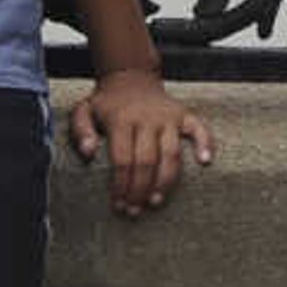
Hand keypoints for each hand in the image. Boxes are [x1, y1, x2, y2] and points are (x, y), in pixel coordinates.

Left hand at [67, 70, 214, 218]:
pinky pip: (199, 128)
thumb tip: (89, 153)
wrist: (130, 76)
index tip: (118, 203)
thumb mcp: (84, 111)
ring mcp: (168, 116)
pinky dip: (205, 143)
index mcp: (121, 119)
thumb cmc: (106, 102)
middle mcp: (147, 118)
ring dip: (165, 181)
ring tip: (156, 202)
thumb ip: (81, 131)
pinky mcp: (183, 114)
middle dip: (140, 189)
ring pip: (172, 153)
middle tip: (134, 210)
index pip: (123, 158)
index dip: (121, 184)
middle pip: (147, 161)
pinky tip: (205, 162)